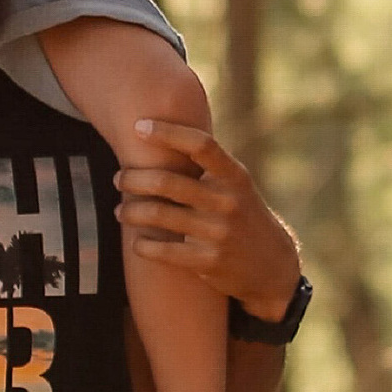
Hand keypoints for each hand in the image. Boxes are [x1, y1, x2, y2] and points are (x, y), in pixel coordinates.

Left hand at [115, 114, 298, 311]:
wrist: (271, 265)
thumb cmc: (241, 213)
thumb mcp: (236, 184)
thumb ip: (208, 163)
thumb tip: (163, 129)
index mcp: (234, 176)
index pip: (201, 145)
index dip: (167, 132)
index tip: (138, 126)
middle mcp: (227, 201)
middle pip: (167, 182)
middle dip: (133, 178)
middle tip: (119, 178)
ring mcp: (217, 232)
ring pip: (158, 215)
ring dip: (130, 211)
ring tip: (121, 211)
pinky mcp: (207, 261)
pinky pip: (162, 251)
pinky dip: (142, 245)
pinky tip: (137, 242)